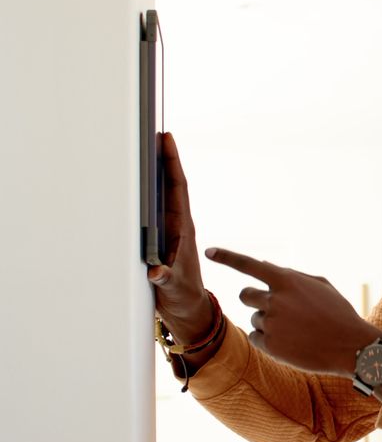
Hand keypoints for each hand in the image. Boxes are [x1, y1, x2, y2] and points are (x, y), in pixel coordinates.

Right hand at [147, 133, 215, 345]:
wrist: (186, 309)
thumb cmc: (182, 295)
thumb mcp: (173, 287)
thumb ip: (165, 279)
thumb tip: (156, 273)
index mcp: (182, 229)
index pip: (177, 188)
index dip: (172, 163)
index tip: (167, 138)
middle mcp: (176, 224)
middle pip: (168, 184)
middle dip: (162, 158)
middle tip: (153, 132)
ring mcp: (167, 230)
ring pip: (159, 195)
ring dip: (154, 172)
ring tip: (145, 148)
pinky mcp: (158, 239)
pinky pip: (150, 209)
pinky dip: (144, 193)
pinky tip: (134, 181)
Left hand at [206, 247, 380, 376]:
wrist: (350, 346)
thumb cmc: (338, 313)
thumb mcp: (321, 285)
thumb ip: (291, 275)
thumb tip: (265, 265)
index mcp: (286, 281)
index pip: (249, 265)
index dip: (227, 257)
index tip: (209, 251)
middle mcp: (274, 300)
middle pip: (245, 295)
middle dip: (254, 300)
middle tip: (273, 308)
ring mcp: (270, 323)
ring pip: (254, 319)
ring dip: (269, 323)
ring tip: (296, 330)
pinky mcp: (269, 345)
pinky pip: (255, 337)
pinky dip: (268, 340)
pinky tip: (290, 343)